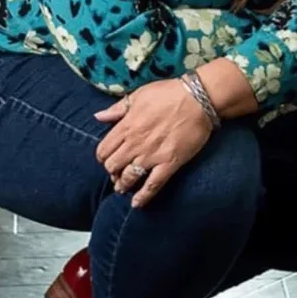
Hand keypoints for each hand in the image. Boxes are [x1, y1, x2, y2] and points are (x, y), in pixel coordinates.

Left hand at [93, 79, 213, 207]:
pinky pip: (153, 185)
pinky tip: (137, 204)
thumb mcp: (138, 95)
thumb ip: (117, 109)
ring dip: (123, 185)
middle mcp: (136, 143)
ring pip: (129, 177)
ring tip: (123, 187)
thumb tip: (98, 117)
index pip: (103, 150)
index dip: (103, 157)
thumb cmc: (168, 93)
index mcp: (127, 125)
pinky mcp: (170, 163)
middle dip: (112, 171)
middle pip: (113, 166)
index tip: (107, 158)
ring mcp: (152, 155)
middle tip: (116, 172)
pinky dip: (143, 196)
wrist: (198, 98)